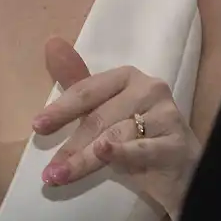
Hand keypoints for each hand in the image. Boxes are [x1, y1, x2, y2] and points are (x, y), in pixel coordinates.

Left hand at [34, 39, 199, 220]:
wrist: (183, 175)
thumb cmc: (140, 140)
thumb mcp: (107, 113)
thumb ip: (79, 85)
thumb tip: (52, 45)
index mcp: (129, 77)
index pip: (88, 90)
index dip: (61, 109)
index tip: (37, 126)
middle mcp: (150, 89)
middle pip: (99, 116)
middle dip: (71, 144)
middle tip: (49, 171)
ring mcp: (167, 116)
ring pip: (115, 135)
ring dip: (85, 159)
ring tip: (60, 176)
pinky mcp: (177, 144)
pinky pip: (143, 148)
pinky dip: (122, 151)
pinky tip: (105, 154)